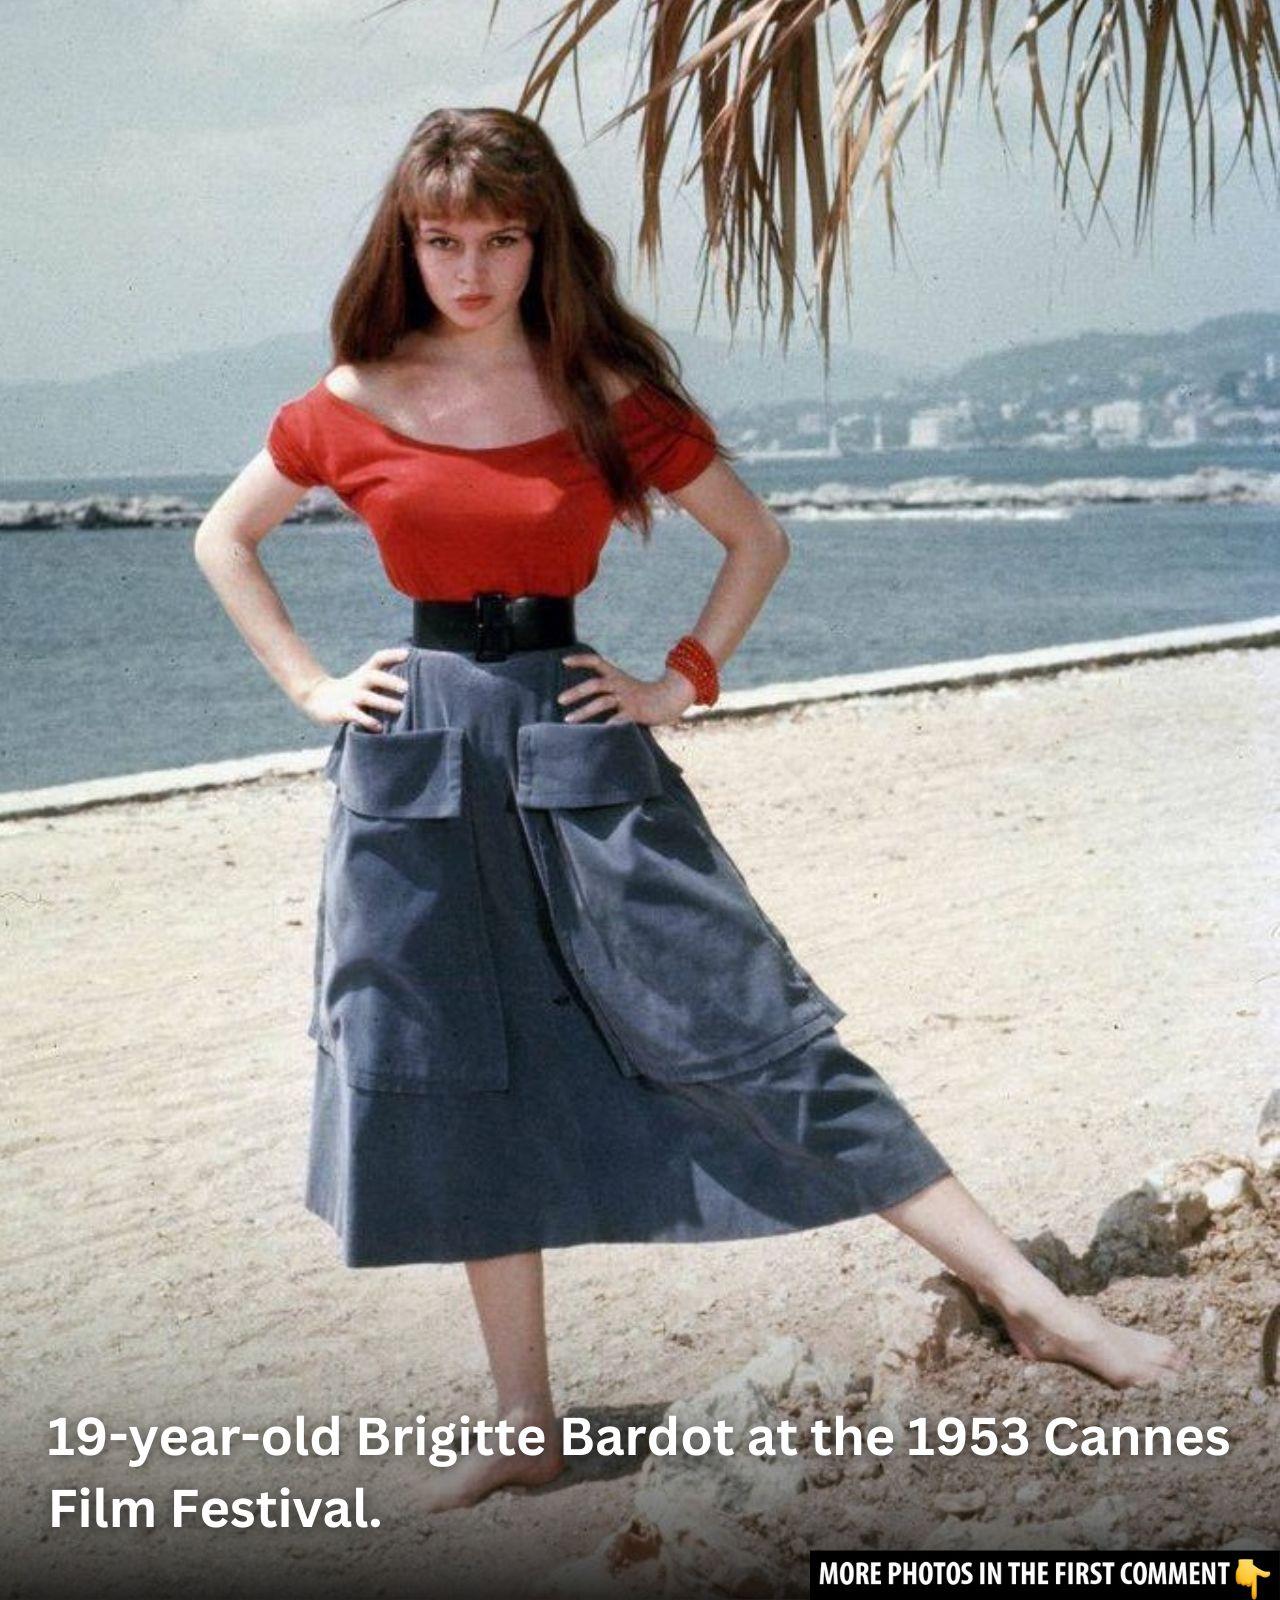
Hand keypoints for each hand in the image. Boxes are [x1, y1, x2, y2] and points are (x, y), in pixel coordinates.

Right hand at [298, 646, 409, 729]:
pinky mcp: (343, 711)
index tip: (408, 654)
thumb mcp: (365, 680)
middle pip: (373, 676)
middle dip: (390, 681)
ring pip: (366, 697)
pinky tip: (379, 727)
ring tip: (401, 708)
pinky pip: (356, 716)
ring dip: (384, 702)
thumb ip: (383, 677)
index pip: (378, 659)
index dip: (392, 654)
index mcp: (364, 673)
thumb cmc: (351, 691)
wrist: (318, 699)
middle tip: (407, 687)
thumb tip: (412, 679)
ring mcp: (350, 697)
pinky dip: (367, 721)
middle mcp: (358, 682)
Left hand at [558, 651, 697, 726]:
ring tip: (568, 720)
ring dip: (583, 711)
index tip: (564, 661)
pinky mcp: (635, 712)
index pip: (596, 661)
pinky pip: (618, 719)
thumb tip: (584, 696)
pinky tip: (597, 732)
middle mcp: (620, 684)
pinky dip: (607, 725)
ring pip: (602, 702)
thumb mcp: (624, 687)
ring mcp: (627, 698)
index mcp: (616, 675)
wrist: (669, 699)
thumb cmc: (642, 696)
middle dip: (576, 692)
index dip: (581, 660)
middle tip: (559, 700)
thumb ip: (607, 690)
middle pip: (595, 684)